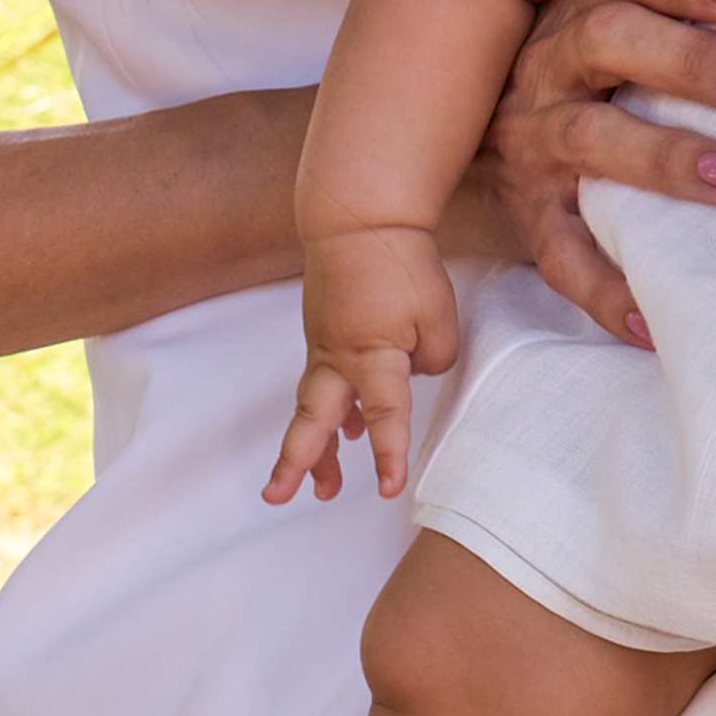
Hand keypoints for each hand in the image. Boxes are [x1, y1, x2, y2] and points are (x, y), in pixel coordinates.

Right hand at [264, 227, 459, 504]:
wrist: (358, 218)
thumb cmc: (401, 263)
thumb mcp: (438, 313)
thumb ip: (433, 358)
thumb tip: (411, 373)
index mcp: (371, 354)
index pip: (385, 414)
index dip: (388, 453)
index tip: (390, 489)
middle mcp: (337, 357)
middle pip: (312, 420)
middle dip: (295, 462)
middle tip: (277, 497)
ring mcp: (324, 345)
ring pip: (314, 407)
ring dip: (314, 448)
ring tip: (321, 488)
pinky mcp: (324, 333)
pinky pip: (324, 383)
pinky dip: (331, 410)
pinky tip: (344, 430)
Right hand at [484, 0, 715, 345]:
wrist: (470, 121)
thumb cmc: (601, 66)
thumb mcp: (624, 14)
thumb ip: (686, 5)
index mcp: (582, 5)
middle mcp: (550, 65)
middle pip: (610, 42)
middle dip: (691, 63)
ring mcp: (534, 141)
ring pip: (591, 139)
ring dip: (667, 158)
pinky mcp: (528, 213)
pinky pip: (560, 255)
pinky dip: (606, 290)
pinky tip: (654, 320)